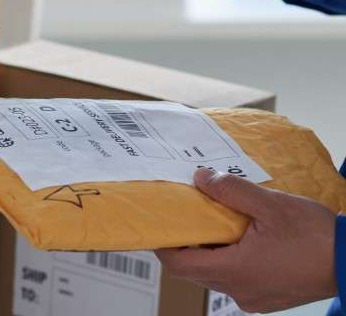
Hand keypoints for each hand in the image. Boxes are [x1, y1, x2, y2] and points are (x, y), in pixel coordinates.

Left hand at [155, 168, 337, 312]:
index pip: (179, 264)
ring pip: (215, 273)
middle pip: (195, 268)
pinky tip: (240, 236)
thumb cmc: (316, 236)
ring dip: (210, 249)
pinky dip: (230, 258)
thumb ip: (231, 191)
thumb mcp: (270, 205)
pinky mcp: (267, 297)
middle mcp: (239, 291)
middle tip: (187, 214)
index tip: (160, 223)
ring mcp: (254, 298)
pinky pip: (236, 278)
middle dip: (188, 242)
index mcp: (234, 271)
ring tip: (216, 220)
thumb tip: (200, 179)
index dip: (164, 244)